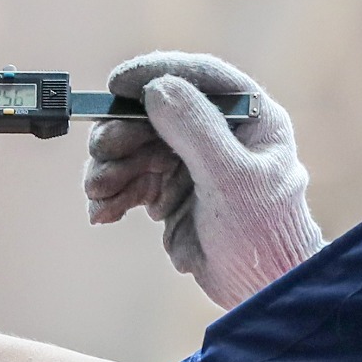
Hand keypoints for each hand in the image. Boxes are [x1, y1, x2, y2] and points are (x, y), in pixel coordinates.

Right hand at [82, 53, 323, 308]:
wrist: (259, 290)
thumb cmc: (263, 232)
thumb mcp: (232, 178)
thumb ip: (196, 130)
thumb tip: (157, 88)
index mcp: (249, 116)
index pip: (200, 77)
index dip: (156, 72)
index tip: (118, 82)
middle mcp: (218, 132)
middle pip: (155, 113)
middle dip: (122, 133)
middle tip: (102, 153)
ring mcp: (191, 161)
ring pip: (135, 147)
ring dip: (110, 167)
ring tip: (98, 192)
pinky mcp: (171, 192)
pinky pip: (131, 180)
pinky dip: (112, 193)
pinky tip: (103, 212)